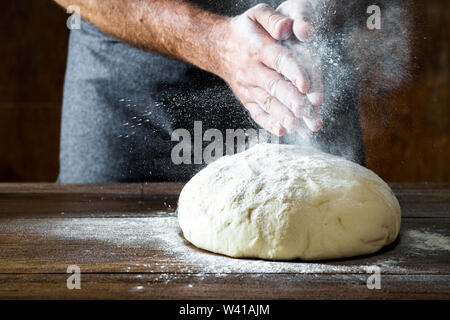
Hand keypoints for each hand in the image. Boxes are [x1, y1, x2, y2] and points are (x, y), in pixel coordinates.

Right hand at [212, 3, 322, 135]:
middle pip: (274, 86)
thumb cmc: (245, 30)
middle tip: (307, 111)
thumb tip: (287, 27)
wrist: (219, 47)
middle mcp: (251, 70)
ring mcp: (248, 87)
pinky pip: (257, 112)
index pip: (279, 60)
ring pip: (267, 103)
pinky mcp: (246, 99)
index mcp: (258, 48)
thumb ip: (273, 18)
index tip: (306, 86)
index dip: (293, 73)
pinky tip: (282, 131)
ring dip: (284, 116)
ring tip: (299, 126)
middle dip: (291, 100)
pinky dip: (269, 123)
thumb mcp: (257, 14)